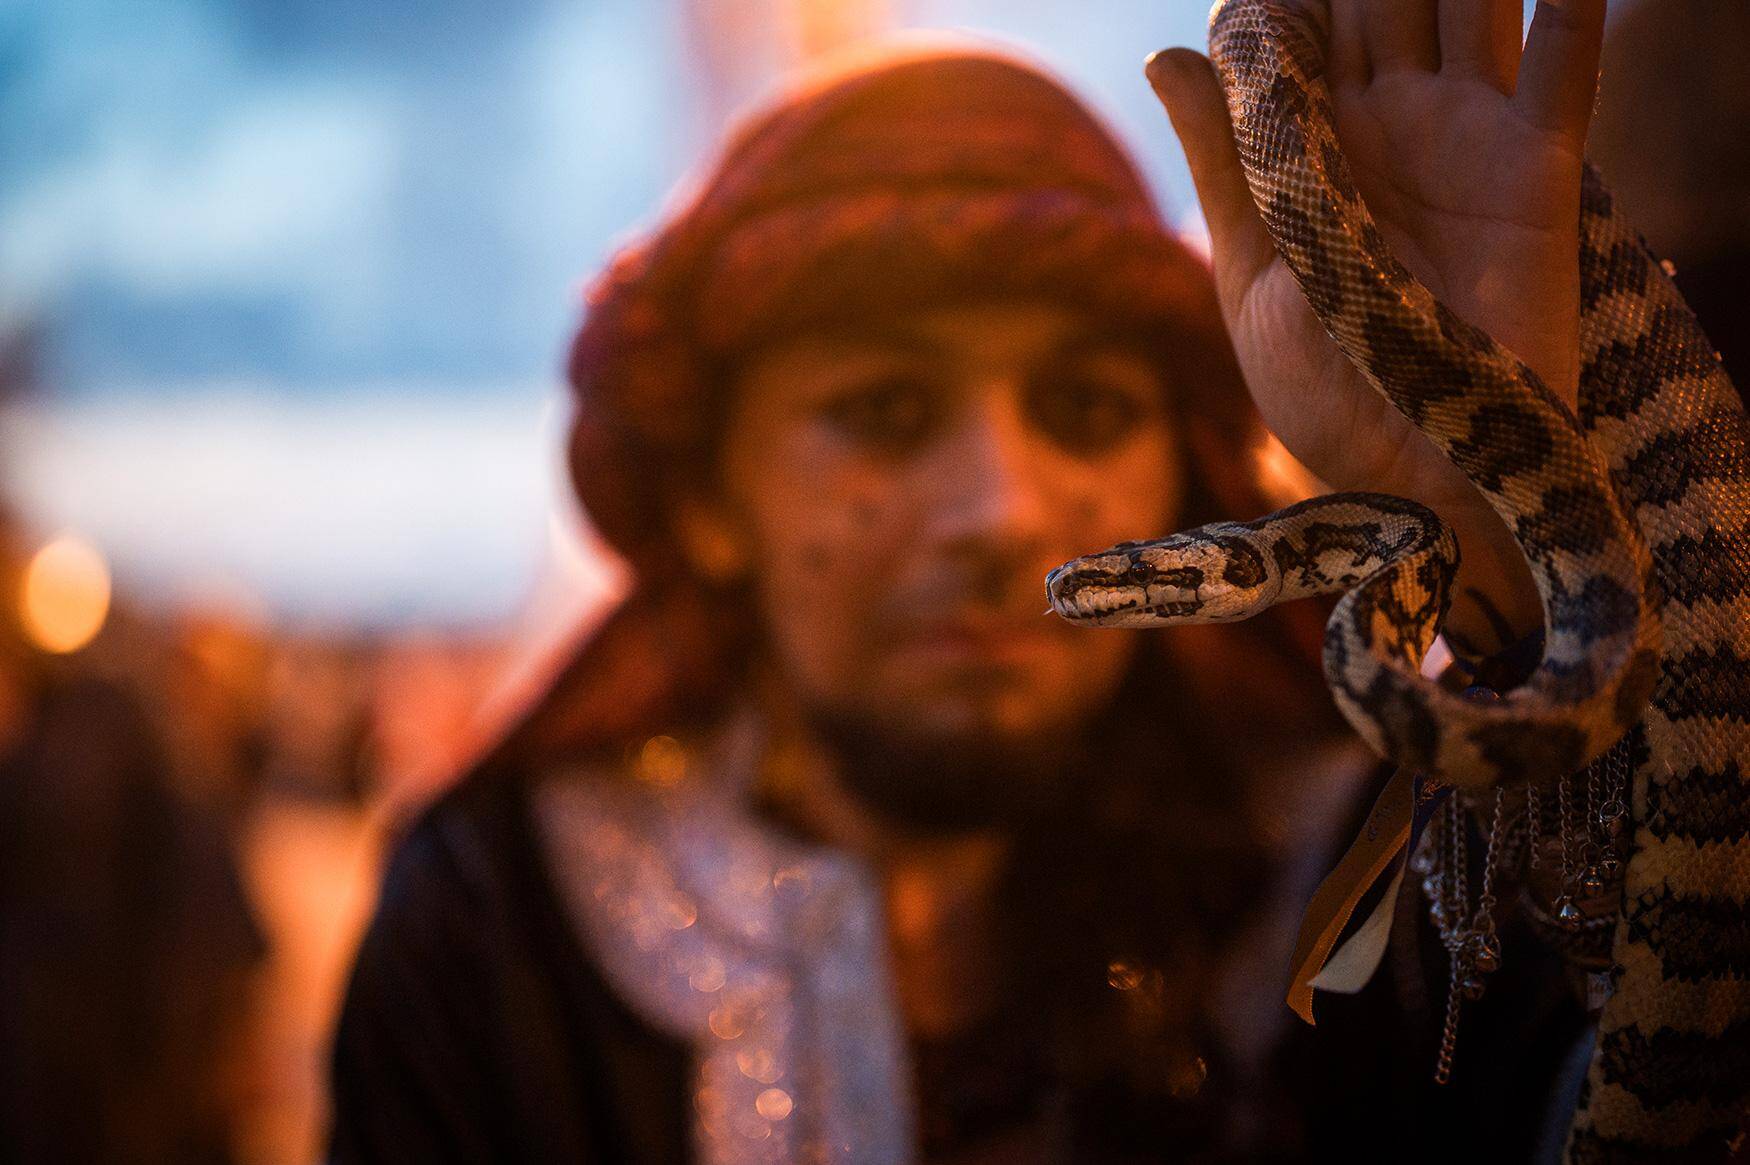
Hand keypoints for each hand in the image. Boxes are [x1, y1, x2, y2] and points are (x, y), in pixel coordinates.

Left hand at [1150, 0, 1606, 654]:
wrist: (1412, 479)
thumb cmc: (1322, 392)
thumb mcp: (1254, 274)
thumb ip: (1222, 159)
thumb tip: (1167, 56)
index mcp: (1309, 152)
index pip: (1302, 32)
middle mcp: (1389, 128)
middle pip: (1384, 4)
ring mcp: (1465, 139)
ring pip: (1469, 7)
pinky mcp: (1536, 172)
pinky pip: (1565, 68)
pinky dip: (1572, 10)